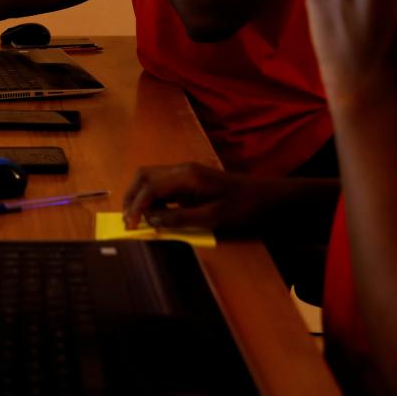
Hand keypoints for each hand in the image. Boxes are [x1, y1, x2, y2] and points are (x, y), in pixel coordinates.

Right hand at [123, 162, 281, 234]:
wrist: (267, 196)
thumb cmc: (243, 207)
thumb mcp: (212, 217)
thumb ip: (180, 218)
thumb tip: (151, 221)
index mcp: (186, 176)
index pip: (150, 187)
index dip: (136, 206)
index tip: (130, 225)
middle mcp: (182, 169)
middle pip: (145, 176)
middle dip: (132, 197)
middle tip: (129, 220)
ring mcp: (186, 172)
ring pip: (151, 178)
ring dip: (141, 196)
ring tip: (140, 219)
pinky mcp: (190, 180)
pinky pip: (163, 184)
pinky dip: (154, 198)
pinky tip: (158, 214)